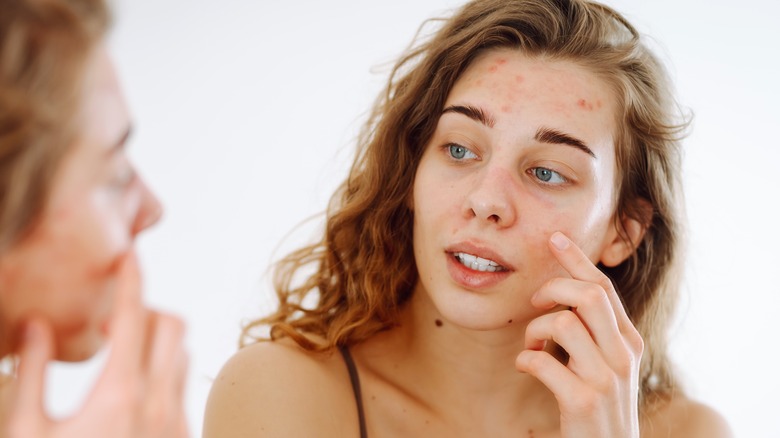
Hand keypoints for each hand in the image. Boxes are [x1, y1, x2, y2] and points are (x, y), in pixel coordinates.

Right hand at [6, 253, 188, 437]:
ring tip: (122, 353)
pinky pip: (184, 386)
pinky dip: (165, 370)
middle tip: (113, 322)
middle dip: (147, 311)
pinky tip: (134, 386)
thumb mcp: (27, 431)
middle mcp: (158, 403)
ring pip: (184, 353)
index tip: (129, 256)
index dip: (132, 279)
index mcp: (119, 394)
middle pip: (173, 325)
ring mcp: (176, 421)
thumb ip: (30, 374)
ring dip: (158, 341)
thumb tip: (34, 325)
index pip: (133, 317)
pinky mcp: (183, 435)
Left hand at [515, 232, 642, 437]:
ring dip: (534, 330)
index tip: (554, 238)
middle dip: (551, 289)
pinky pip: (542, 362)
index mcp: (629, 342)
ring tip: (533, 346)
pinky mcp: (583, 401)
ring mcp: (606, 379)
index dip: (576, 260)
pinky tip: (526, 366)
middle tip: (535, 304)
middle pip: (587, 295)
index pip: (603, 288)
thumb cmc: (600, 407)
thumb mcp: (606, 366)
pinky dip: (526, 359)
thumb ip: (594, 333)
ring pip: (562, 322)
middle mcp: (623, 356)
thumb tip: (565, 293)